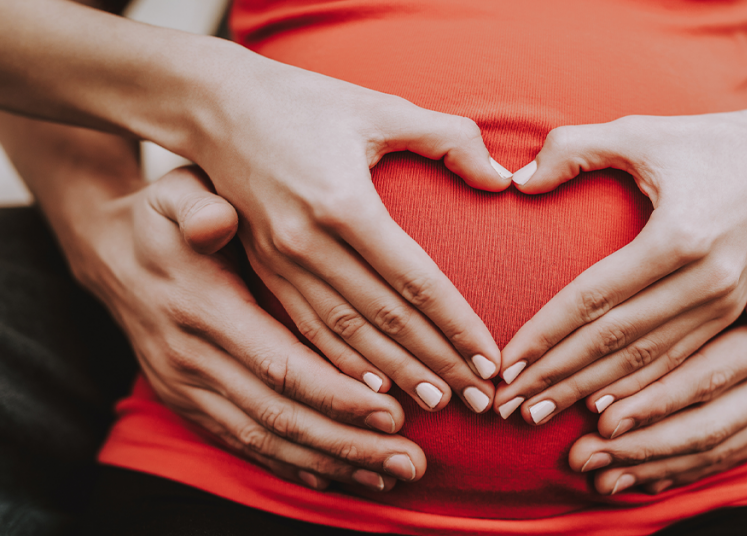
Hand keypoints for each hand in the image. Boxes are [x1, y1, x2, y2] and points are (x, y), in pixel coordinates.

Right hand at [72, 166, 425, 490]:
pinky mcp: (189, 404)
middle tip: (411, 461)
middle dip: (348, 443)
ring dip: (330, 462)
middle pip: (280, 416)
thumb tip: (215, 220)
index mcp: (203, 310)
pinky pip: (243, 444)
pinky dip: (290, 464)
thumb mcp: (176, 194)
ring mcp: (187, 388)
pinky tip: (335, 477)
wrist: (110, 253)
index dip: (336, 394)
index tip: (392, 412)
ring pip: (265, 439)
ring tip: (391, 476)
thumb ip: (199, 207)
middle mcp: (192, 359)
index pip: (279, 364)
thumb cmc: (165, 217)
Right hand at [193, 65, 512, 413]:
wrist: (212, 104)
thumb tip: (502, 178)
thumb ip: (448, 137)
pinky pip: (306, 330)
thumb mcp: (379, 107)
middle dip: (436, 364)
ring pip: (345, 335)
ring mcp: (279, 261)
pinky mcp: (261, 270)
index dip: (456, 325)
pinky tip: (371, 392)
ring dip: (394, 375)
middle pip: (384, 320)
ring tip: (436, 406)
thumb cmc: (304, 101)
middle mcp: (307, 242)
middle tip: (478, 400)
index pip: (415, 282)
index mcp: (343, 203)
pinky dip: (341, 365)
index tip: (490, 359)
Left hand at [494, 112, 746, 422]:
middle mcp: (705, 280)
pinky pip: (675, 361)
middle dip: (556, 377)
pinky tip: (597, 409)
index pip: (593, 299)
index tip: (505, 363)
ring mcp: (724, 303)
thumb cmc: (710, 141)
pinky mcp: (732, 314)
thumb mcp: (641, 132)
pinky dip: (634, 389)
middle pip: (614, 342)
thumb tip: (517, 181)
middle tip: (506, 405)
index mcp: (678, 237)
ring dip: (587, 392)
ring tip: (536, 414)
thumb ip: (574, 148)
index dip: (545, 335)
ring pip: (643, 362)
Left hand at [565, 219, 746, 494]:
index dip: (655, 398)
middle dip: (640, 443)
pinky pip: (727, 458)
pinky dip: (679, 471)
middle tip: (582, 453)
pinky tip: (634, 479)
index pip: (711, 373)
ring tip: (596, 474)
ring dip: (650, 464)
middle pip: (707, 424)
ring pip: (713, 449)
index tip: (600, 412)